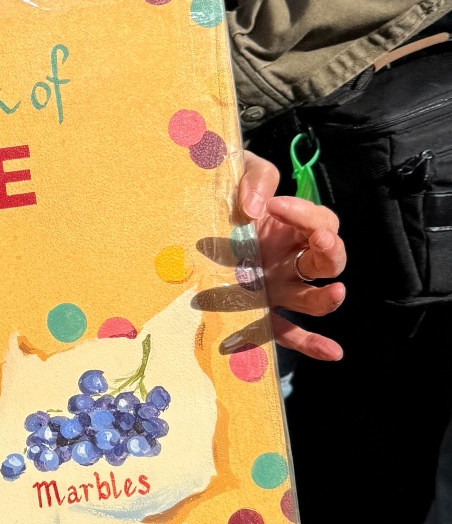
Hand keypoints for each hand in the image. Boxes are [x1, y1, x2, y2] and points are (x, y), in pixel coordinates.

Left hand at [237, 152, 346, 360]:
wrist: (189, 211)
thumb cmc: (224, 187)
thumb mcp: (241, 169)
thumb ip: (256, 179)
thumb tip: (256, 210)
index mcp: (294, 226)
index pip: (320, 221)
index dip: (304, 214)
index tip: (274, 206)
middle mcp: (293, 258)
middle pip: (330, 259)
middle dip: (329, 249)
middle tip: (317, 238)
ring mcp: (279, 286)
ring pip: (314, 298)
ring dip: (325, 297)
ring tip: (334, 292)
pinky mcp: (260, 308)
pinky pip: (288, 330)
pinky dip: (310, 343)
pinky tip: (332, 353)